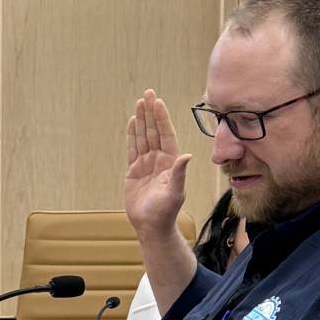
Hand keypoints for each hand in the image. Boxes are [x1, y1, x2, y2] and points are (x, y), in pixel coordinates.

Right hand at [123, 92, 191, 244]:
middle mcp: (159, 160)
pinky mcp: (134, 171)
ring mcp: (146, 164)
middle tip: (147, 93)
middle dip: (151, 112)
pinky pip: (132, 149)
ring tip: (139, 103)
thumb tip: (187, 156)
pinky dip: (132, 135)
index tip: (157, 102)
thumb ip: (179, 173)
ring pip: (143, 137)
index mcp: (170, 162)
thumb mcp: (175, 193)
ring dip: (141, 120)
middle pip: (154, 131)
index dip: (162, 118)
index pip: (166, 134)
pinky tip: (132, 122)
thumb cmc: (165, 212)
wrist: (150, 226)